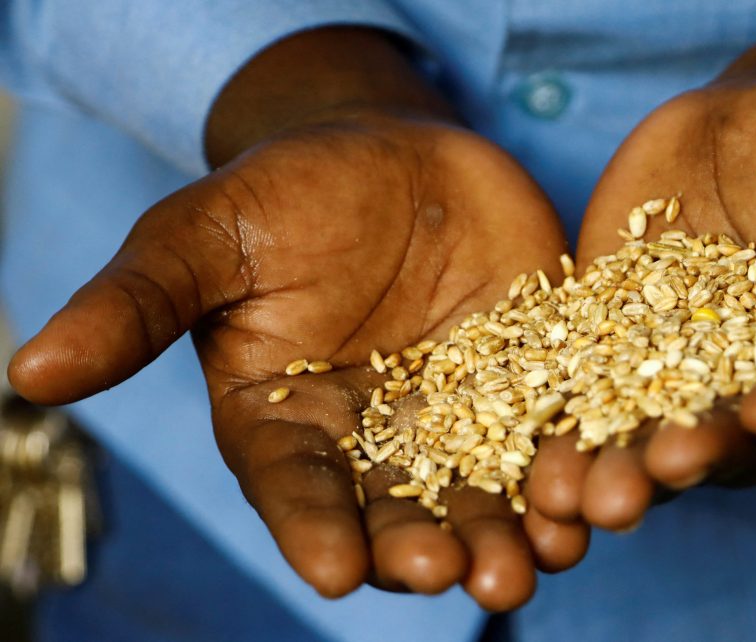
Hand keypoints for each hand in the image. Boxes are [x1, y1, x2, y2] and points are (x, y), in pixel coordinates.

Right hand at [6, 29, 587, 609]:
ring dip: (509, 534)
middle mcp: (375, 440)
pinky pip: (554, 439)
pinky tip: (591, 498)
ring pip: (485, 494)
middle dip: (425, 549)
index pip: (295, 490)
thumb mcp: (205, 235)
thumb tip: (28, 370)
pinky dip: (571, 472)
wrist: (393, 155)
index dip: (312, 530)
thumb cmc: (285, 193)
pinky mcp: (531, 383)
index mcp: (288, 421)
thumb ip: (137, 304)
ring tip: (530, 564)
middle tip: (452, 577)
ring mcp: (460, 417)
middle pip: (398, 513)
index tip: (335, 569)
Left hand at [526, 21, 755, 532]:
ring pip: (650, 436)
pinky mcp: (618, 350)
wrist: (747, 129)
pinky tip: (526, 452)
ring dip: (611, 469)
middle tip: (651, 478)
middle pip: (730, 441)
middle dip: (690, 460)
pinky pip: (586, 389)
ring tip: (569, 496)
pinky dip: (558, 421)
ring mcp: (684, 378)